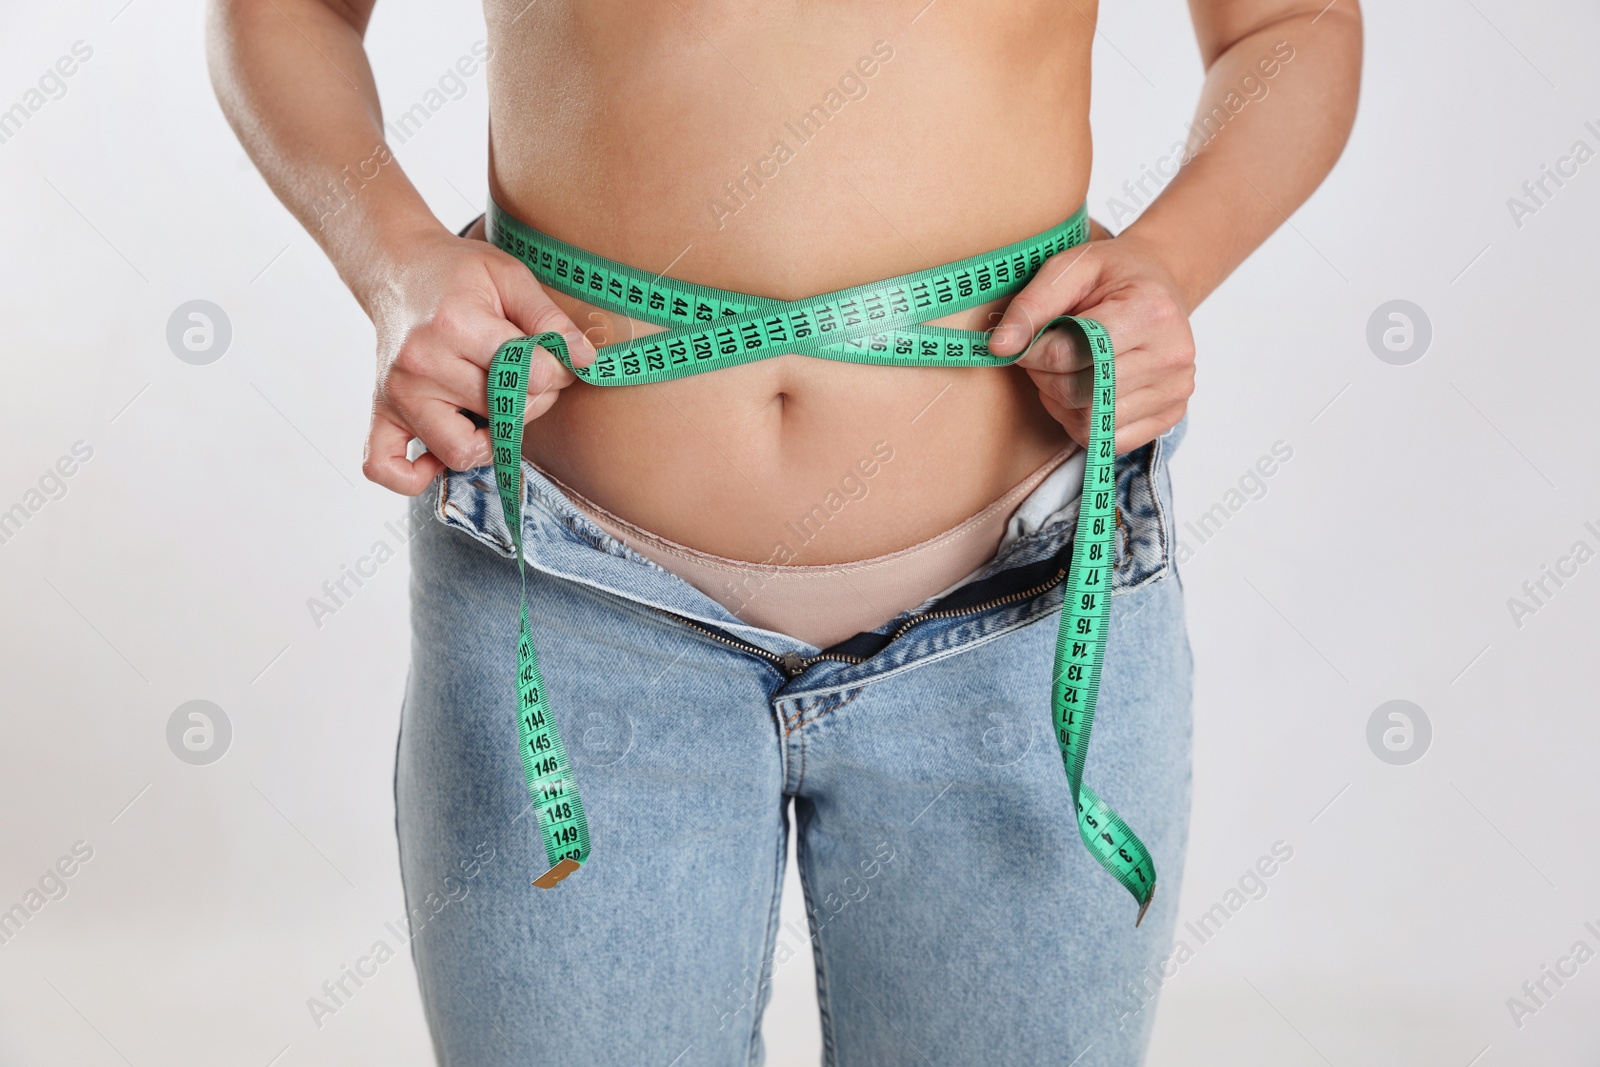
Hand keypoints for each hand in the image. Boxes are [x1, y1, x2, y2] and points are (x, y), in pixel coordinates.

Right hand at [360, 221, 596, 494]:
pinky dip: (412, 476)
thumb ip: (550, 319)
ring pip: (459, 452)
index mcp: (456, 325)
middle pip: (500, 417)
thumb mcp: (511, 278)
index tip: (551, 359)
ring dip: (489, 442)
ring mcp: (397, 392)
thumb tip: (585, 360)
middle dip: (530, 403)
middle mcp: (421, 364)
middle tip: (527, 379)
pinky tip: (436, 458)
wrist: (397, 267)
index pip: (529, 377)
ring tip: (492, 409)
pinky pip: (385, 467)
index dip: (555, 373)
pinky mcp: (380, 411)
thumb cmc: (459, 274)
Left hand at [987, 227, 1195, 453]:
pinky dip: (1082, 421)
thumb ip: (1031, 305)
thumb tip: (999, 348)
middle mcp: (1172, 354)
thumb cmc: (1113, 274)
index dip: (1033, 353)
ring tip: (1066, 371)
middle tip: (1044, 357)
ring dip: (1061, 402)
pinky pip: (1108, 441)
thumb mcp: (1069, 268)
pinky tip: (1084, 392)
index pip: (1071, 354)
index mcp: (1151, 311)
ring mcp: (1176, 389)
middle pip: (1079, 393)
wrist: (1160, 283)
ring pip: (1091, 423)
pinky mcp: (1172, 414)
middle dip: (1046, 378)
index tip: (1026, 341)